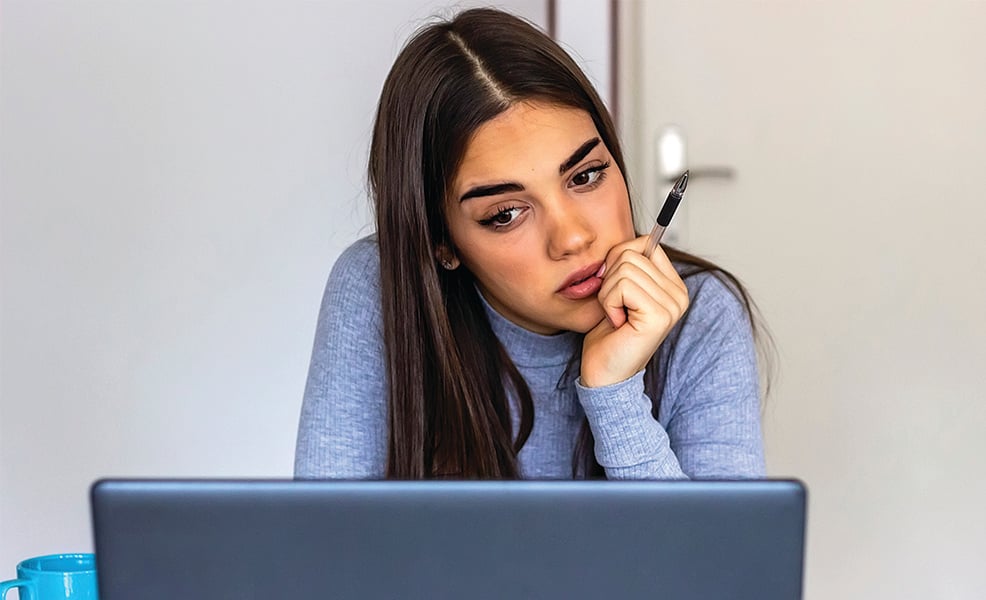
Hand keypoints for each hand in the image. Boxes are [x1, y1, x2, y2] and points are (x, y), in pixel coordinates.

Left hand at [580, 236, 689, 387]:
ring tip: (616, 316)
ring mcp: (673, 305)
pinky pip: (622, 285)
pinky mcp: (659, 316)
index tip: (617, 290)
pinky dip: (608, 302)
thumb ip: (628, 263)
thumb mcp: (618, 289)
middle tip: (615, 307)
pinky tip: (618, 323)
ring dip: (607, 293)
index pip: (646, 242)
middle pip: (632, 252)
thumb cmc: (608, 334)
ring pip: (624, 267)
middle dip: (610, 278)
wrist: (604, 374)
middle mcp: (679, 295)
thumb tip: (630, 239)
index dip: (619, 260)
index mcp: (673, 286)